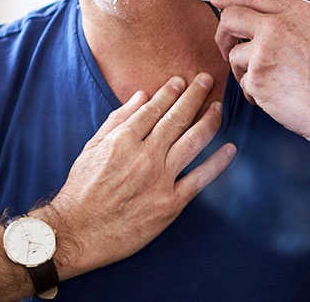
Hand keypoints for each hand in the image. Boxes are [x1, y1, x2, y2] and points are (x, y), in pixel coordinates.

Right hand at [40, 74, 234, 277]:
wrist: (80, 230)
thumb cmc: (82, 188)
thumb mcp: (92, 147)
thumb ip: (117, 120)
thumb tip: (140, 96)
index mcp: (123, 140)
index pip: (153, 108)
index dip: (169, 92)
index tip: (181, 80)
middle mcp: (145, 156)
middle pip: (176, 119)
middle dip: (194, 96)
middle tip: (206, 80)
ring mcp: (160, 179)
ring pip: (192, 142)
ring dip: (208, 121)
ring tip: (218, 107)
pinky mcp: (171, 204)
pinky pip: (200, 179)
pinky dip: (217, 163)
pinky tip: (229, 148)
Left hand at [210, 0, 309, 151]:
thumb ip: (287, 24)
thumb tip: (254, 20)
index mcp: (298, 12)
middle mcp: (278, 26)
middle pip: (230, 17)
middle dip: (223, 32)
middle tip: (226, 46)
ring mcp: (264, 51)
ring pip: (235, 55)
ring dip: (244, 70)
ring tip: (270, 83)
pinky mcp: (256, 77)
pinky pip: (243, 82)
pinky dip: (254, 92)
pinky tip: (275, 97)